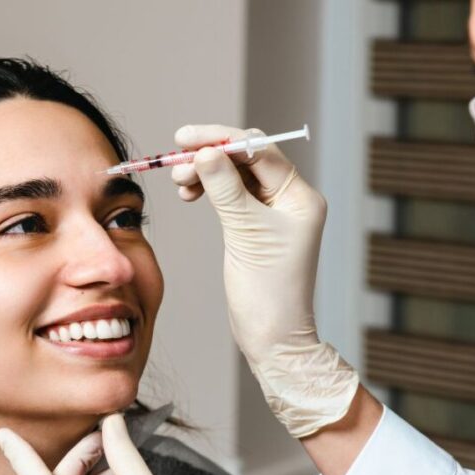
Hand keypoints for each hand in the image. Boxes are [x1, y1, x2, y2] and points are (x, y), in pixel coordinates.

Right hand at [172, 125, 358, 437]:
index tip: (185, 139)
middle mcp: (289, 199)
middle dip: (209, 156)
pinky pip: (229, 196)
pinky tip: (189, 193)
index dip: (220, 140)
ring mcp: (271, 213)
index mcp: (299, 196)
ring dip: (204, 172)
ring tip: (178, 182)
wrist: (272, 336)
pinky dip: (207, 190)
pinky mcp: (254, 227)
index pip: (258, 150)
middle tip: (175, 162)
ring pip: (233, 176)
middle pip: (245, 160)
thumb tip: (205, 153)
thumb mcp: (246, 234)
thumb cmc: (268, 291)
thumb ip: (225, 189)